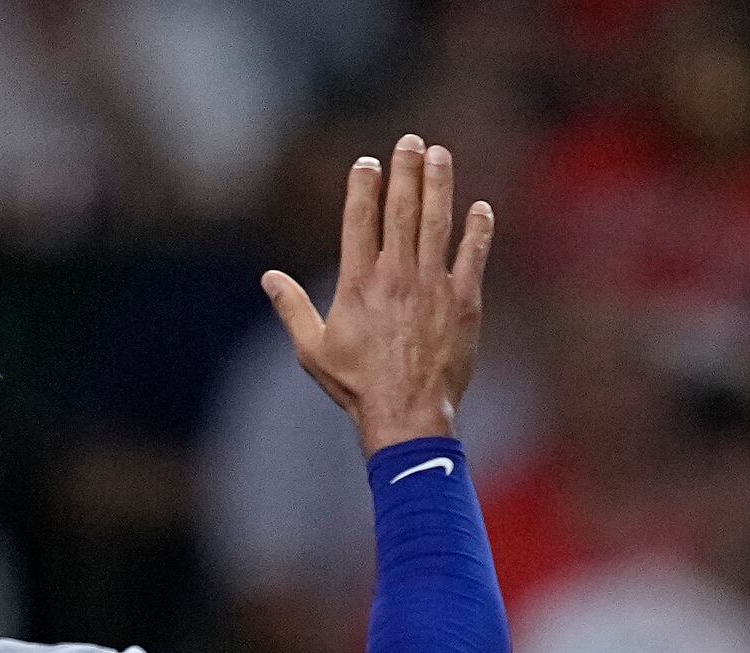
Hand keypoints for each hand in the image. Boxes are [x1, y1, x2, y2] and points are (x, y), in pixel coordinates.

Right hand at [265, 135, 493, 454]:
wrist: (407, 414)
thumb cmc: (358, 386)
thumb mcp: (312, 349)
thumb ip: (292, 308)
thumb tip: (269, 277)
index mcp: (358, 281)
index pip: (359, 218)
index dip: (364, 184)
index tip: (369, 162)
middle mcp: (396, 275)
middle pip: (401, 209)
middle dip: (405, 169)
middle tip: (411, 141)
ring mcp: (433, 286)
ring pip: (437, 223)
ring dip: (439, 185)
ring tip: (440, 155)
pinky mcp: (463, 303)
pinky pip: (473, 257)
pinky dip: (477, 230)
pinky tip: (481, 208)